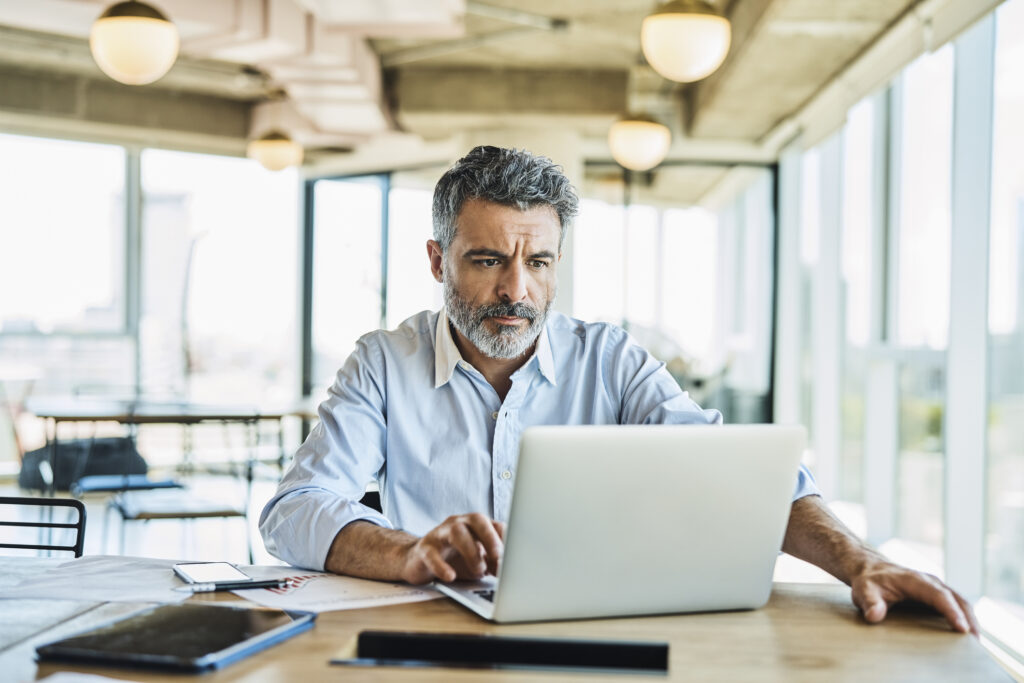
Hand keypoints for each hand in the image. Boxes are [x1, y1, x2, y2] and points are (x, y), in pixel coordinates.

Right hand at [400, 513, 504, 584]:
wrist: (419, 561)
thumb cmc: (453, 559)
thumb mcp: (478, 561)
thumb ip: (493, 563)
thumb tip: (509, 571)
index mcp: (475, 526)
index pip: (496, 525)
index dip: (506, 541)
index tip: (513, 557)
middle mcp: (459, 523)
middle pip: (477, 519)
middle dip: (490, 536)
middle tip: (498, 556)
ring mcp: (441, 533)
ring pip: (456, 531)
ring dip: (471, 552)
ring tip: (478, 570)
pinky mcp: (424, 548)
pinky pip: (432, 554)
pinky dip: (442, 566)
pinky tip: (450, 576)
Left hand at [850, 561, 978, 634]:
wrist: (871, 570)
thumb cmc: (869, 582)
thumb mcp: (863, 590)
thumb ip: (869, 602)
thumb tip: (875, 616)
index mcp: (915, 580)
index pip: (938, 595)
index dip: (951, 611)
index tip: (961, 628)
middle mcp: (931, 582)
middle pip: (957, 599)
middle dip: (969, 619)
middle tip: (976, 643)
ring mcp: (937, 589)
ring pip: (961, 603)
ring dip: (971, 620)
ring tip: (976, 644)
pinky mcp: (938, 597)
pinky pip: (956, 606)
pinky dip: (965, 619)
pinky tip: (966, 637)